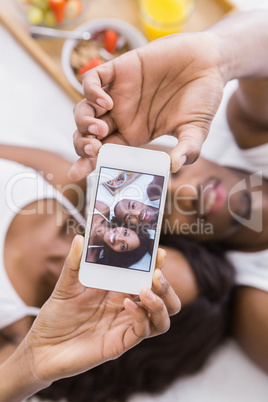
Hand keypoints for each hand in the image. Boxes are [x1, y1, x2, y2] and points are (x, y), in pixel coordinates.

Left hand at [24, 235, 179, 383]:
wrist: (42, 346)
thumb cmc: (56, 314)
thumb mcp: (65, 285)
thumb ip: (74, 262)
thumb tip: (79, 238)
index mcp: (118, 289)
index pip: (146, 277)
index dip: (156, 265)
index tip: (159, 253)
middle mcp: (127, 306)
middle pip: (163, 298)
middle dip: (167, 287)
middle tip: (157, 275)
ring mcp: (126, 325)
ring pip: (162, 317)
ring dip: (161, 303)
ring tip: (146, 290)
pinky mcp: (120, 342)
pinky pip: (143, 331)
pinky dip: (142, 316)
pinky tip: (127, 304)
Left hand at [70, 31, 224, 179]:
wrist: (209, 63)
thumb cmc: (203, 98)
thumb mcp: (197, 130)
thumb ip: (187, 149)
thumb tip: (175, 166)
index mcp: (135, 134)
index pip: (105, 152)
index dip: (88, 163)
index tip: (77, 173)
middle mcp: (122, 116)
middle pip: (87, 134)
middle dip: (82, 145)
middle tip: (92, 150)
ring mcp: (118, 93)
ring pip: (84, 110)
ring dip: (84, 122)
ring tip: (99, 128)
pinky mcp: (120, 69)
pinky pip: (92, 80)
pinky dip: (91, 92)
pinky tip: (106, 102)